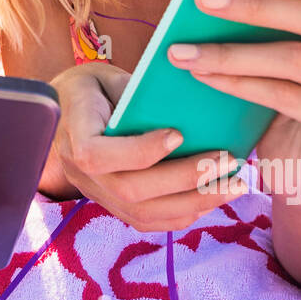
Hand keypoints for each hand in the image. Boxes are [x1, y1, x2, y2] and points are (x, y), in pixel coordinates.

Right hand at [45, 63, 247, 230]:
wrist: (67, 111)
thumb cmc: (93, 87)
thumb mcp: (106, 77)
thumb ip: (134, 94)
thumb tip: (183, 105)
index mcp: (73, 132)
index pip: (96, 154)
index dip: (138, 151)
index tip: (178, 134)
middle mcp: (78, 172)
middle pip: (129, 190)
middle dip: (184, 179)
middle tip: (227, 161)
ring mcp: (95, 193)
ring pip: (142, 213)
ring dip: (194, 202)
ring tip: (233, 185)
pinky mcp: (111, 206)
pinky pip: (147, 221)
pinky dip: (183, 213)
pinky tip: (212, 198)